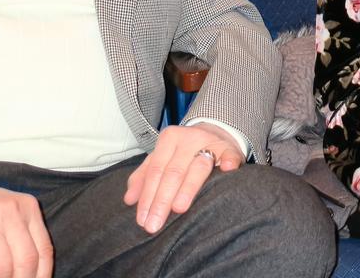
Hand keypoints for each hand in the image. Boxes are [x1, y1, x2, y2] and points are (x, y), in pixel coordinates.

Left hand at [124, 122, 244, 233]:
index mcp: (169, 139)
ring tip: (179, 209)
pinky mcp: (230, 147)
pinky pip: (230, 154)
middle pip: (173, 172)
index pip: (155, 170)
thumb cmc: (183, 152)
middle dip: (162, 200)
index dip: (148, 195)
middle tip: (154, 224)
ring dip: (188, 188)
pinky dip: (228, 161)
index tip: (142, 219)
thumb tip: (129, 200)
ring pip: (198, 166)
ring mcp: (211, 142)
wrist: (215, 134)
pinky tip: (227, 170)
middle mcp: (189, 138)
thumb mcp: (161, 158)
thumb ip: (144, 176)